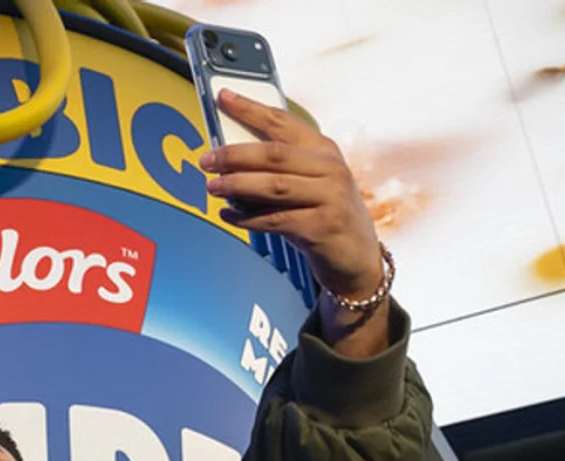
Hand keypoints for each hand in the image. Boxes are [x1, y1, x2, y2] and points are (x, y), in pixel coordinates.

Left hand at [199, 89, 382, 302]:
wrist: (357, 258)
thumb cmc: (324, 214)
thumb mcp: (310, 183)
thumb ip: (278, 168)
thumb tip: (228, 157)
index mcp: (324, 150)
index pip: (283, 122)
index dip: (250, 108)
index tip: (222, 98)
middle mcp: (331, 169)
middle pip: (273, 154)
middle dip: (234, 155)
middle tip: (207, 160)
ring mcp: (330, 197)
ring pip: (273, 186)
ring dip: (236, 186)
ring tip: (212, 187)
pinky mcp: (322, 226)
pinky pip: (275, 220)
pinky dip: (247, 218)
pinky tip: (229, 216)